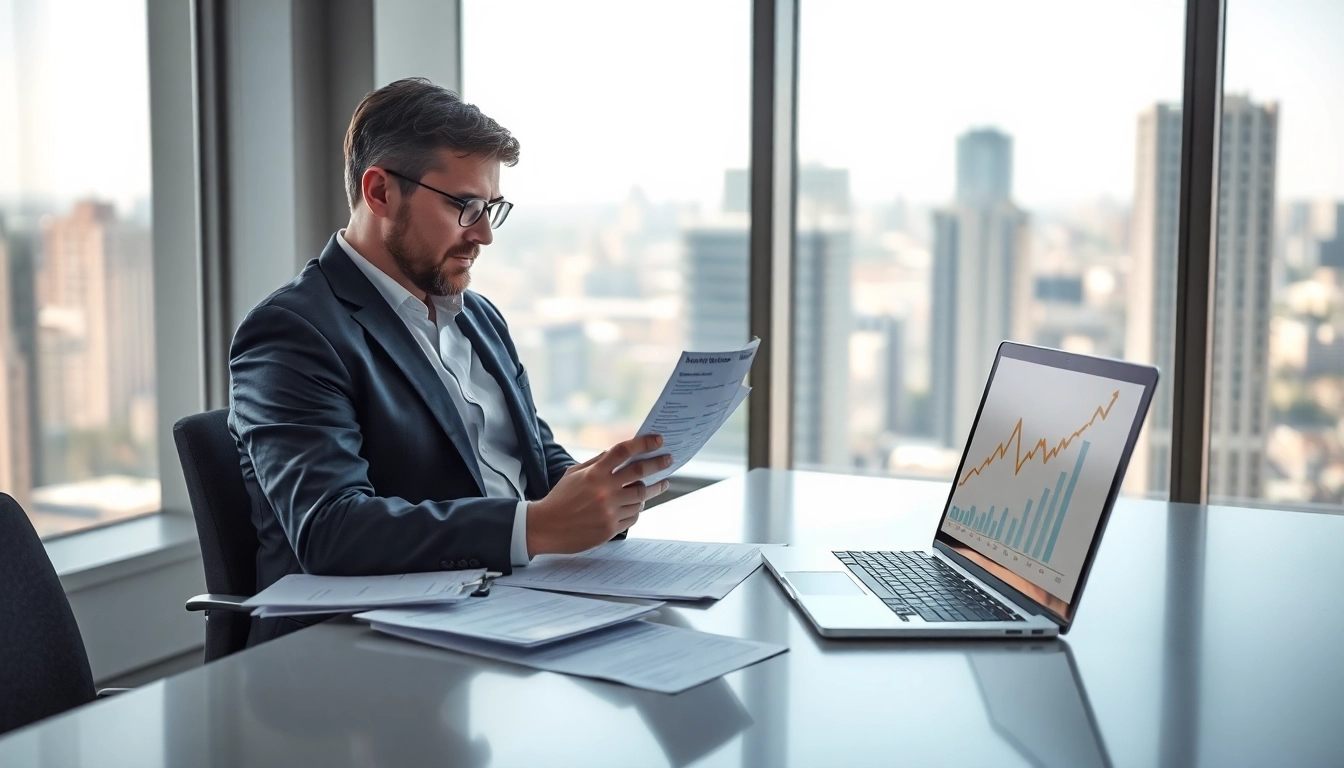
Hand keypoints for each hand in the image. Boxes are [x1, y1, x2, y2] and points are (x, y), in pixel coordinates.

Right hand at [527, 435, 671, 556]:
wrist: (546, 528)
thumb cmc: (559, 499)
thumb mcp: (573, 474)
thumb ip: (595, 463)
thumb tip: (614, 452)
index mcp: (594, 474)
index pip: (623, 452)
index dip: (643, 443)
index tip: (657, 440)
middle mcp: (604, 491)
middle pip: (640, 472)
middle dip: (658, 464)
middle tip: (668, 459)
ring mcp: (609, 511)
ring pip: (641, 496)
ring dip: (650, 489)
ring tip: (658, 484)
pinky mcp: (611, 528)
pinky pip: (634, 516)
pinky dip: (637, 508)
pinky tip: (638, 504)